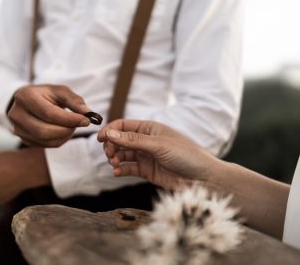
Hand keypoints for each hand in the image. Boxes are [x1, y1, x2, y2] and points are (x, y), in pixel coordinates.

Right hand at [8, 84, 91, 146]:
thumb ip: (75, 101)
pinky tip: (63, 131)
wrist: (28, 101)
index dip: (69, 119)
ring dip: (64, 136)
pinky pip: (45, 145)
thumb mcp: (60, 91)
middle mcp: (17, 114)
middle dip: (67, 130)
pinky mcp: (23, 139)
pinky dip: (59, 140)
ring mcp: (18, 129)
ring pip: (46, 140)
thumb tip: (88, 113)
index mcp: (25, 97)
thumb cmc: (46, 95)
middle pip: (45, 131)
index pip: (48, 113)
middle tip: (80, 124)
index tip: (86, 120)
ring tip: (71, 126)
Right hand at [97, 120, 221, 189]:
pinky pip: (128, 169)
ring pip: (122, 155)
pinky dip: (120, 170)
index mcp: (150, 128)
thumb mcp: (158, 145)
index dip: (110, 130)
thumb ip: (132, 140)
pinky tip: (117, 172)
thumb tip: (110, 133)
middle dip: (111, 146)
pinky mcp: (147, 171)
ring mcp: (146, 156)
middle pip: (119, 140)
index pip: (123, 125)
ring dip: (115, 159)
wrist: (203, 179)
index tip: (100, 139)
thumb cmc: (186, 155)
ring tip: (115, 164)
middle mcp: (146, 141)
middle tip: (110, 155)